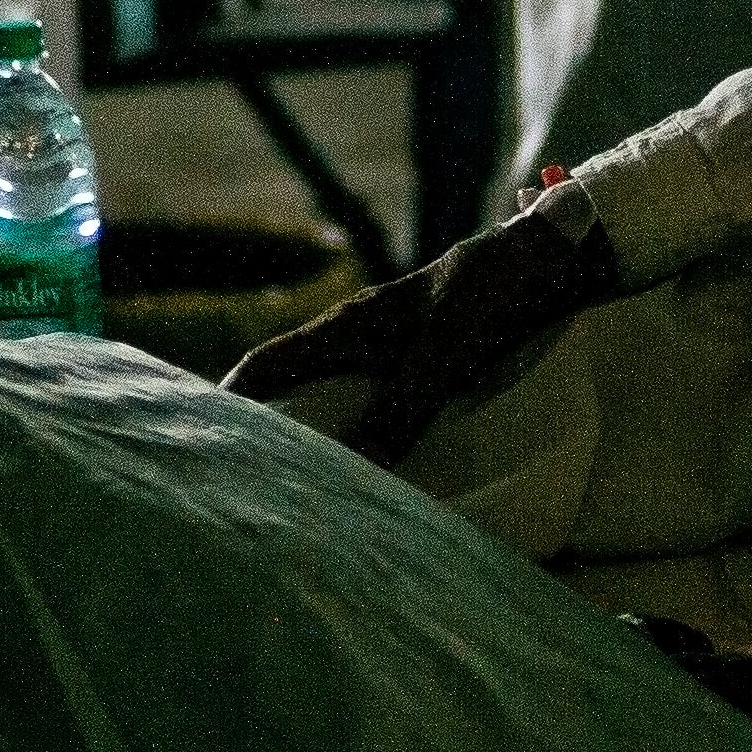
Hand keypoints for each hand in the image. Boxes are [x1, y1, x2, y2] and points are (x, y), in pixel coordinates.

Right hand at [227, 192, 622, 462]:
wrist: (550, 262)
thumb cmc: (496, 296)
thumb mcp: (447, 353)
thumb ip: (404, 408)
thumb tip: (360, 467)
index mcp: (351, 325)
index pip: (270, 363)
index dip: (232, 400)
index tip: (200, 440)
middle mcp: (359, 337)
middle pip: (291, 383)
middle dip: (264, 426)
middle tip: (242, 479)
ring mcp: (387, 349)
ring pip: (329, 394)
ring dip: (312, 434)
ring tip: (299, 489)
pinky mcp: (419, 362)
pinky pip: (369, 402)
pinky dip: (356, 435)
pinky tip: (369, 471)